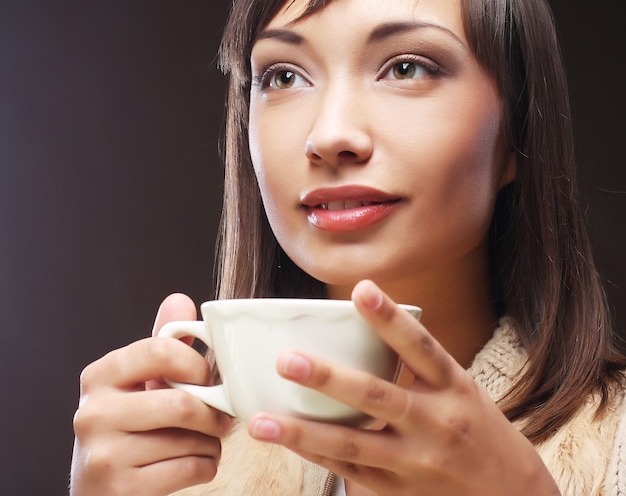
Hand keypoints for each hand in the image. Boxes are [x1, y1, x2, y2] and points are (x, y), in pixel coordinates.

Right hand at [70, 294, 230, 495]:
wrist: (101, 491)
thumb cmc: (130, 428)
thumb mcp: (140, 382)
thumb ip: (162, 343)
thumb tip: (179, 301)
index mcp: (100, 376)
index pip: (159, 350)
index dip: (196, 364)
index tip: (207, 379)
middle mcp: (93, 412)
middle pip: (180, 403)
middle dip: (213, 413)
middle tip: (222, 417)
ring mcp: (103, 454)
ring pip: (189, 440)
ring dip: (212, 443)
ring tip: (208, 441)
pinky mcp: (119, 489)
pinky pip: (188, 470)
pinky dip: (207, 466)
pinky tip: (199, 462)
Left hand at [247, 280, 559, 495]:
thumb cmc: (481, 432)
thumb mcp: (462, 391)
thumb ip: (419, 367)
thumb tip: (364, 333)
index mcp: (455, 387)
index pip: (420, 345)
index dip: (389, 317)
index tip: (360, 289)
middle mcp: (436, 421)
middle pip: (377, 396)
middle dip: (329, 379)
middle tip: (286, 360)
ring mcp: (416, 461)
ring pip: (353, 444)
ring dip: (303, 433)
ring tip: (260, 421)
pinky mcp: (399, 490)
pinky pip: (352, 472)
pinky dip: (317, 457)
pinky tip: (286, 443)